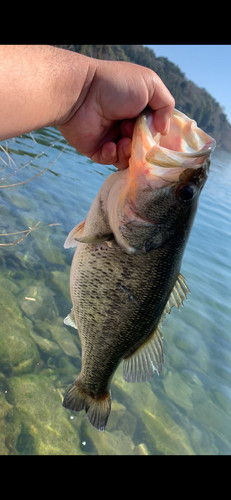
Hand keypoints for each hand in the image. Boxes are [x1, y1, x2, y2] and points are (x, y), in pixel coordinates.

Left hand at [58, 59, 174, 169]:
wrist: (81, 93)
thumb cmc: (116, 85)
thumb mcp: (150, 84)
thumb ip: (166, 105)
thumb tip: (164, 130)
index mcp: (138, 109)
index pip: (154, 129)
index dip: (156, 133)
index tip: (155, 131)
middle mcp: (125, 123)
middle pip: (143, 145)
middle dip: (142, 142)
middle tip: (132, 131)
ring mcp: (111, 137)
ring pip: (129, 157)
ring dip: (129, 152)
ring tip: (123, 140)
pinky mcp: (96, 149)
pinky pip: (111, 161)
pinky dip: (113, 155)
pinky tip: (109, 146)